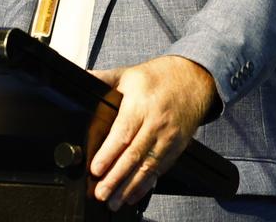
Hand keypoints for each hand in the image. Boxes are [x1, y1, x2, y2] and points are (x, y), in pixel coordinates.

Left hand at [88, 55, 216, 210]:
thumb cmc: (159, 77)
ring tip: (115, 201)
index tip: (96, 169)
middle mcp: (156, 124)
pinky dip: (147, 185)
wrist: (194, 79)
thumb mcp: (129, 73)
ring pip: (148, 167)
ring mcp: (168, 137)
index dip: (109, 153)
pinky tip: (133, 195)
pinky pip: (161, 170)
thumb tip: (81, 78)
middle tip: (100, 192)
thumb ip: (104, 78)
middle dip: (116, 178)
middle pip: (134, 155)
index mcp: (141, 105)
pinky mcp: (177, 147)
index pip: (123, 133)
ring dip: (130, 187)